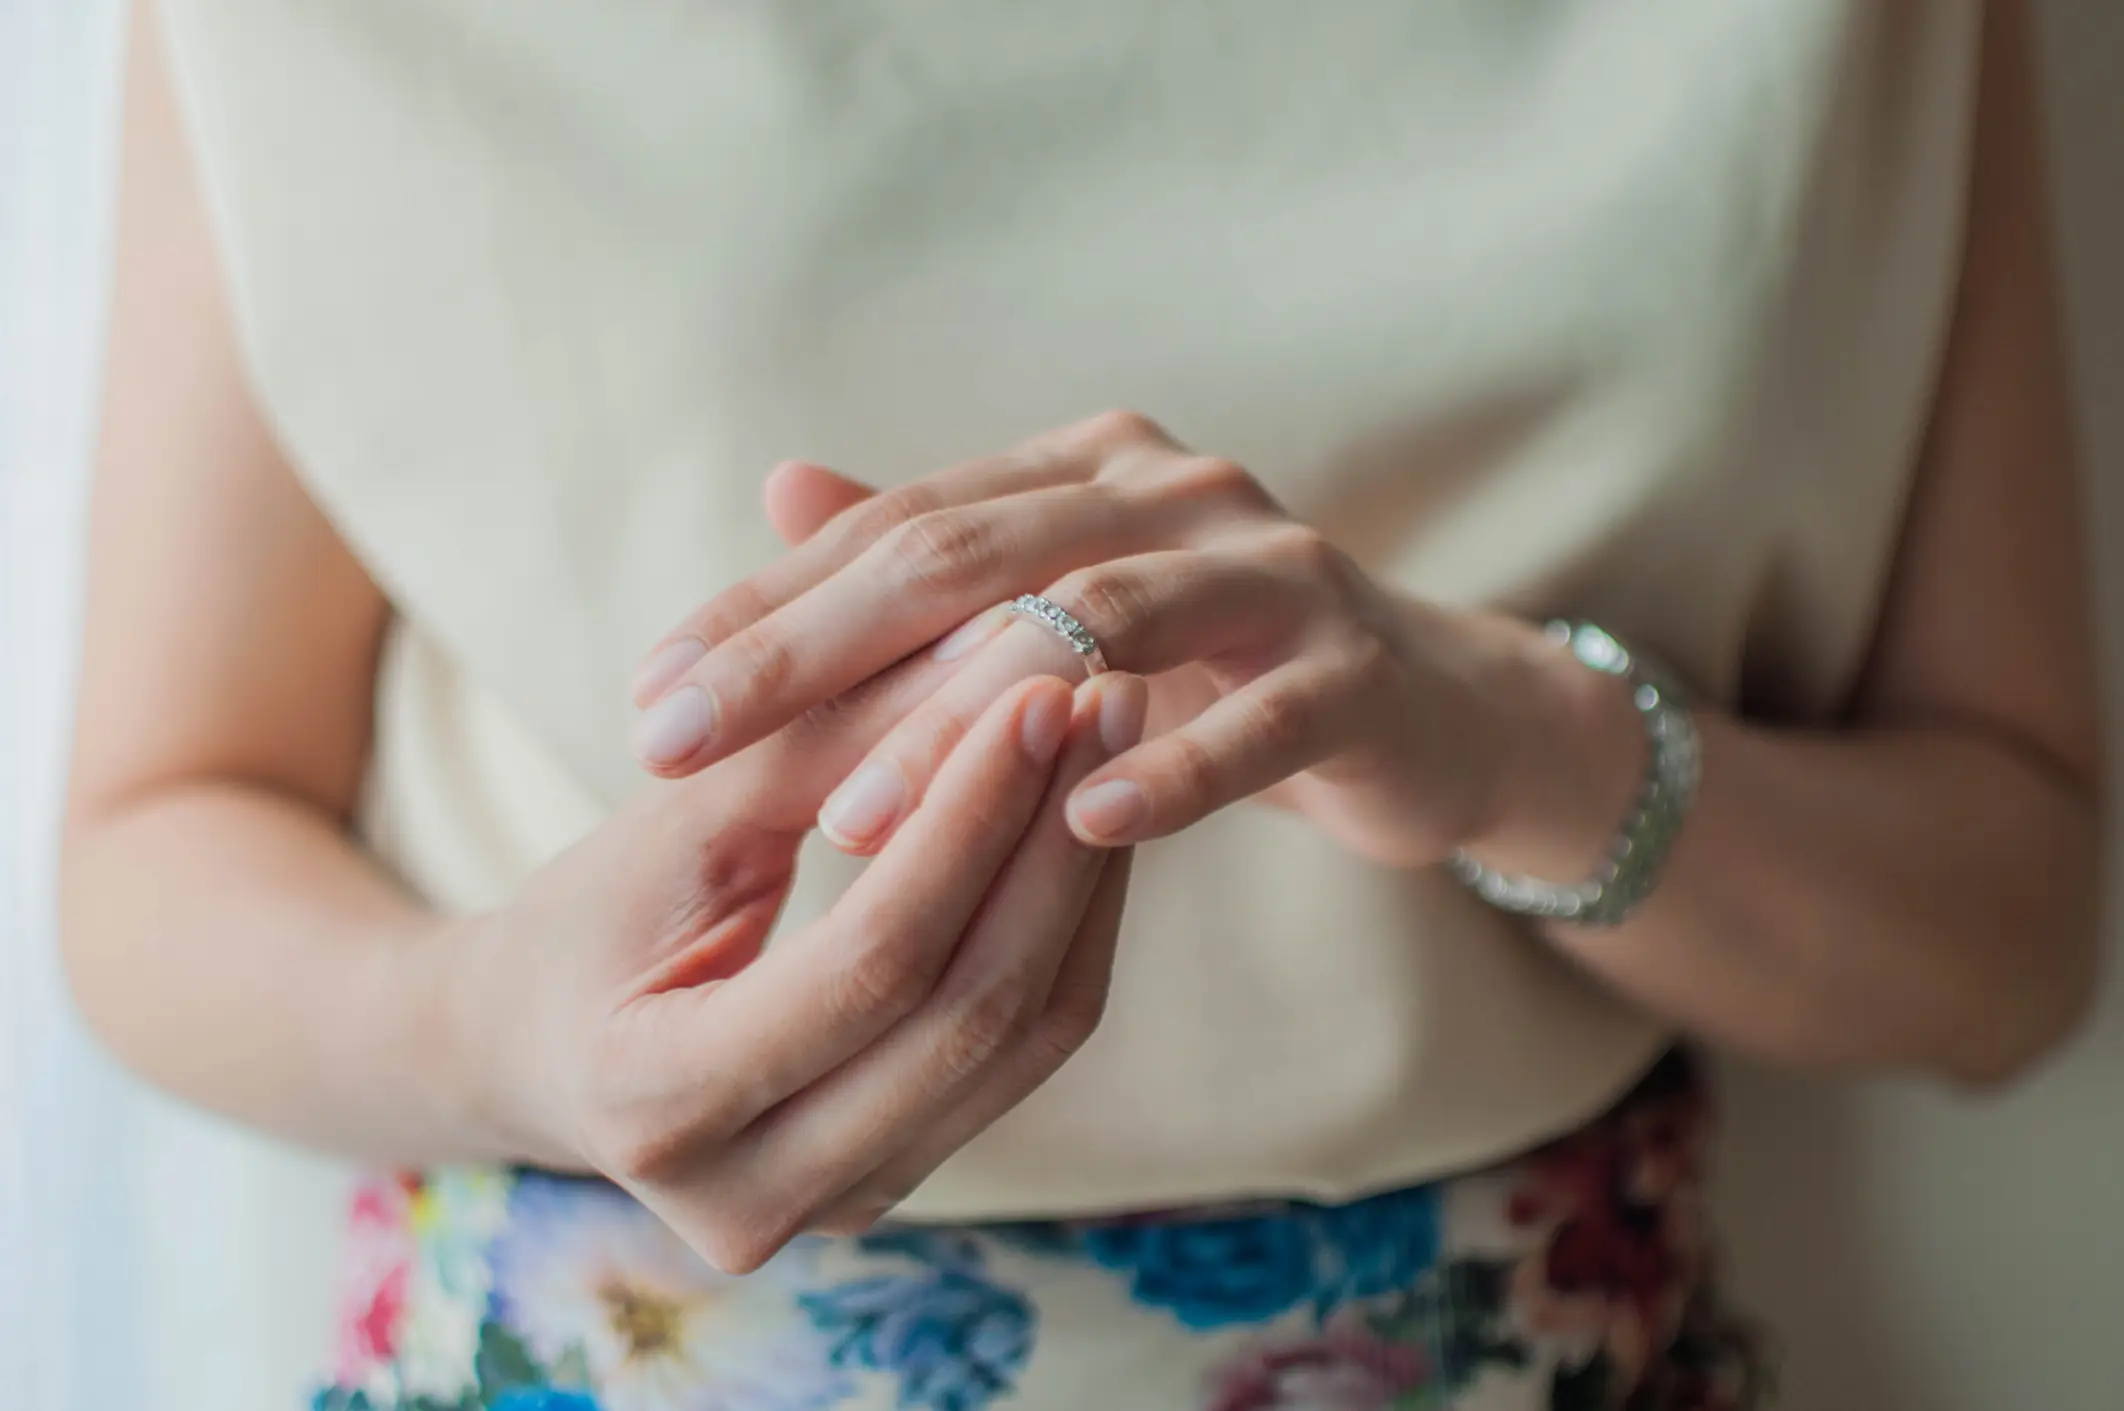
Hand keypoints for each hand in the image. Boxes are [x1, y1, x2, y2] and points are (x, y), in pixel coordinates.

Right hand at [453, 644, 1148, 1269]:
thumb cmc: (586, 916)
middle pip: (969, 1015)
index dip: (969, 821)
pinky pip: (1022, 1054)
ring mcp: (839, 1208)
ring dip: (1083, 881)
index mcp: (656, 1109)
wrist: (537, 1048)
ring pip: (1022, 1042)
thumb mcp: (671, 822)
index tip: (1038, 688)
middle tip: (1109, 696)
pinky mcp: (899, 1182)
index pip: (870, 964)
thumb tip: (988, 644)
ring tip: (1115, 740)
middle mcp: (754, 1198)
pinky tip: (1088, 820)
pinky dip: (1068, 929)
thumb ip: (814, 744)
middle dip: (1052, 842)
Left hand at [630, 411, 1634, 869]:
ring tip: (844, 817)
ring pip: (1095, 627)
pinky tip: (1082, 826)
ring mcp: (1271, 570)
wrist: (1431, 708)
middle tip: (683, 738)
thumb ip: (942, 553)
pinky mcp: (1354, 668)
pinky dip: (1171, 768)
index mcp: (1085, 468)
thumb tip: (782, 484)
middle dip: (810, 652)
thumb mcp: (1073, 602)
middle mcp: (1170, 490)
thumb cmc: (1220, 667)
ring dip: (961, 726)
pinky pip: (1255, 720)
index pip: (896, 526)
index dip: (765, 610)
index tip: (650, 698)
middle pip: (965, 556)